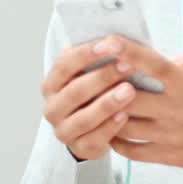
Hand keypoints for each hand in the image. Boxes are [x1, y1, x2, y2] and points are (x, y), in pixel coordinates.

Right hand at [40, 38, 145, 160]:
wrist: (92, 129)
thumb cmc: (95, 92)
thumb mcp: (91, 73)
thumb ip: (96, 57)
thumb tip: (112, 34)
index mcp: (52, 84)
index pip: (64, 65)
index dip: (86, 53)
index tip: (110, 43)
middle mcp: (52, 108)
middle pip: (75, 91)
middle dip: (103, 77)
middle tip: (128, 65)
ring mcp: (63, 131)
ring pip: (84, 117)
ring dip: (107, 103)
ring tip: (130, 91)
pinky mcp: (79, 149)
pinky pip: (95, 139)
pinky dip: (110, 127)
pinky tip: (125, 116)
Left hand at [43, 36, 182, 173]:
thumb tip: (175, 56)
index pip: (154, 65)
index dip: (128, 52)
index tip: (106, 40)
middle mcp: (176, 111)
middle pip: (129, 97)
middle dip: (106, 85)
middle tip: (89, 74)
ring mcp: (169, 135)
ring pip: (125, 125)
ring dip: (106, 112)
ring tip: (93, 101)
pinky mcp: (167, 155)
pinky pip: (131, 150)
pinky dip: (116, 139)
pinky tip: (110, 127)